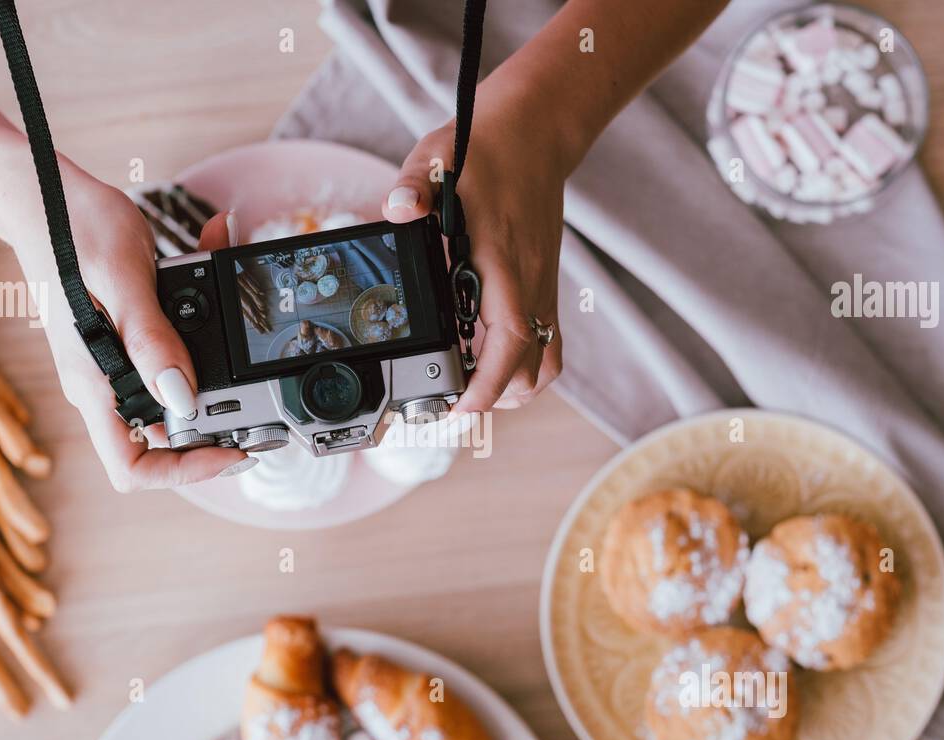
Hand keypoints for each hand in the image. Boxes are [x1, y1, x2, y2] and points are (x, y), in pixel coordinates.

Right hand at [9, 172, 248, 490]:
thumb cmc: (68, 228)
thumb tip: (183, 398)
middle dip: (212, 429)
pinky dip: (203, 334)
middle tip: (256, 408)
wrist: (41, 192)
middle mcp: (103, 383)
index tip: (231, 452)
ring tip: (245, 347)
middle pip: (161, 441)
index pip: (133, 465)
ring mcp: (113, 364)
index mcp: (94, 383)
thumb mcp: (123, 280)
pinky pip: (170, 355)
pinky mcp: (127, 339)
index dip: (184, 471)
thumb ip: (152, 341)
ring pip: (172, 398)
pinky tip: (219, 293)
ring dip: (215, 379)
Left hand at [382, 112, 564, 412]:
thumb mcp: (436, 158)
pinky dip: (524, 361)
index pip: (508, 345)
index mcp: (505, 263)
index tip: (460, 409)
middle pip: (531, 370)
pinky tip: (489, 352)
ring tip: (476, 387)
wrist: (537, 126)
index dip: (487, 387)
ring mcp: (542, 285)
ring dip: (516, 386)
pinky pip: (546, 339)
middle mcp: (531, 282)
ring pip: (546, 362)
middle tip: (453, 402)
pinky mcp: (544, 282)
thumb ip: (413, 188)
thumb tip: (397, 210)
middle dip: (495, 398)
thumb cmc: (484, 146)